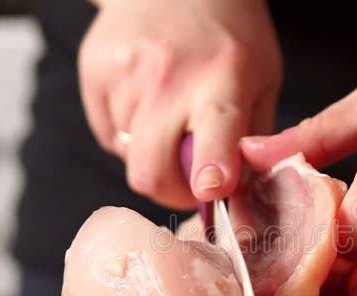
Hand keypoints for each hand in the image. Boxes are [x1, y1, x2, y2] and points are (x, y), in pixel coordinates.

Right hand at [80, 0, 280, 207]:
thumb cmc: (227, 37)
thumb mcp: (263, 81)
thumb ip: (252, 140)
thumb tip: (239, 196)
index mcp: (224, 76)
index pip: (215, 125)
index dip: (211, 164)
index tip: (210, 188)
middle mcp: (169, 74)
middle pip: (150, 168)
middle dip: (170, 190)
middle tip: (190, 180)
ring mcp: (125, 72)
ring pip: (129, 155)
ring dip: (152, 152)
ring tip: (170, 114)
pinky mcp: (94, 70)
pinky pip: (109, 135)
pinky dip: (129, 133)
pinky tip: (146, 100)